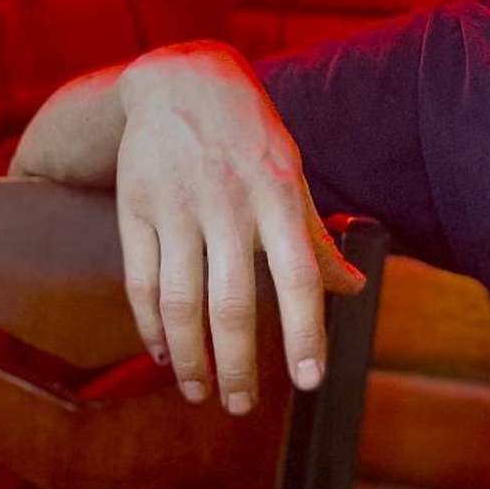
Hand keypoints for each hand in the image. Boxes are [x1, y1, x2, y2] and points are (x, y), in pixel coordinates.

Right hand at [115, 42, 366, 412]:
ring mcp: (177, 207)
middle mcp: (228, 204)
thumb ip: (317, 238)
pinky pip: (140, 282)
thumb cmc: (249, 136)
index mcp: (278, 195)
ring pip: (180, 301)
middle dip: (238, 365)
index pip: (298, 275)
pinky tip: (165, 353)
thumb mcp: (292, 174)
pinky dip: (150, 327)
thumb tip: (354, 289)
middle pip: (232, 302)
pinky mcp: (135, 209)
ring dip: (191, 357)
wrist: (180, 81)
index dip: (305, 331)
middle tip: (241, 407)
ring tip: (200, 392)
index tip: (309, 381)